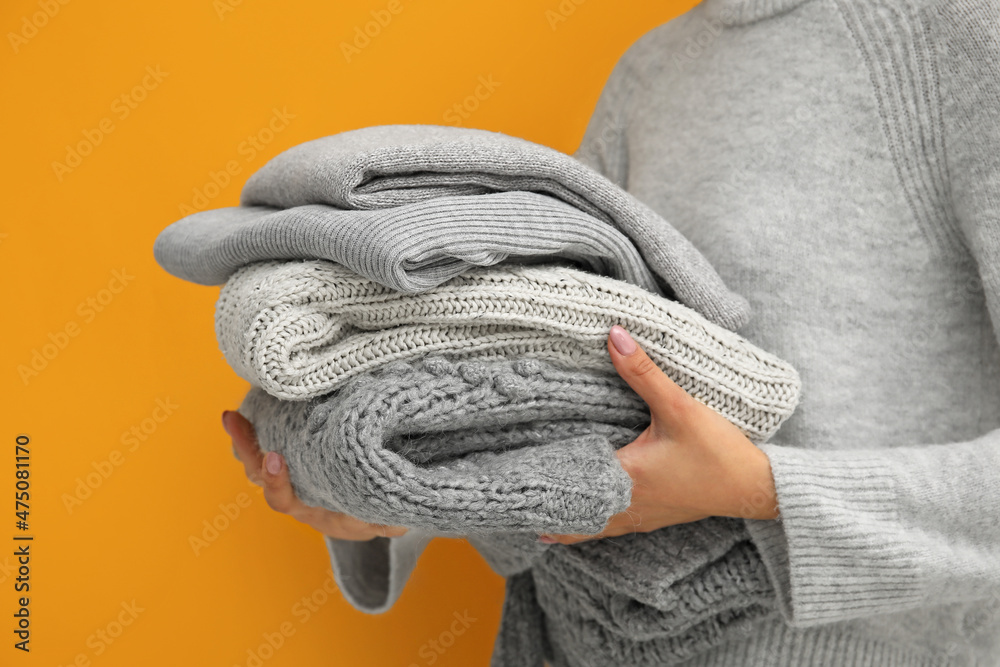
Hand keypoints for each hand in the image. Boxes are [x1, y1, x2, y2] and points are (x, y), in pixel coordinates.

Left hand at [222, 410, 408, 540]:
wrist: (369, 512)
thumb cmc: (374, 513)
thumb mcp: (384, 522)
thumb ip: (387, 522)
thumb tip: (396, 520)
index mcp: (311, 509)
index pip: (285, 498)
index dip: (277, 482)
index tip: (276, 458)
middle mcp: (295, 493)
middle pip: (259, 475)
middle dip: (246, 449)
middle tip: (235, 421)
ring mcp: (291, 476)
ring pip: (258, 459)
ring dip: (244, 436)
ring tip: (232, 414)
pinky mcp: (293, 454)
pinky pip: (268, 442)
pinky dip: (256, 428)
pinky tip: (249, 407)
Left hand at [537, 325, 778, 545]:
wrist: (757, 487)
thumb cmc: (719, 452)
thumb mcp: (680, 408)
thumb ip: (644, 373)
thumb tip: (613, 336)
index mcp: (626, 480)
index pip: (569, 485)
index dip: (540, 482)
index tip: (512, 476)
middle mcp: (627, 506)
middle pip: (572, 516)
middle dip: (544, 505)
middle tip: (515, 494)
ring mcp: (640, 517)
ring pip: (590, 524)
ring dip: (565, 515)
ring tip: (535, 507)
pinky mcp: (654, 516)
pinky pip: (610, 524)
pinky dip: (590, 518)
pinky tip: (583, 506)